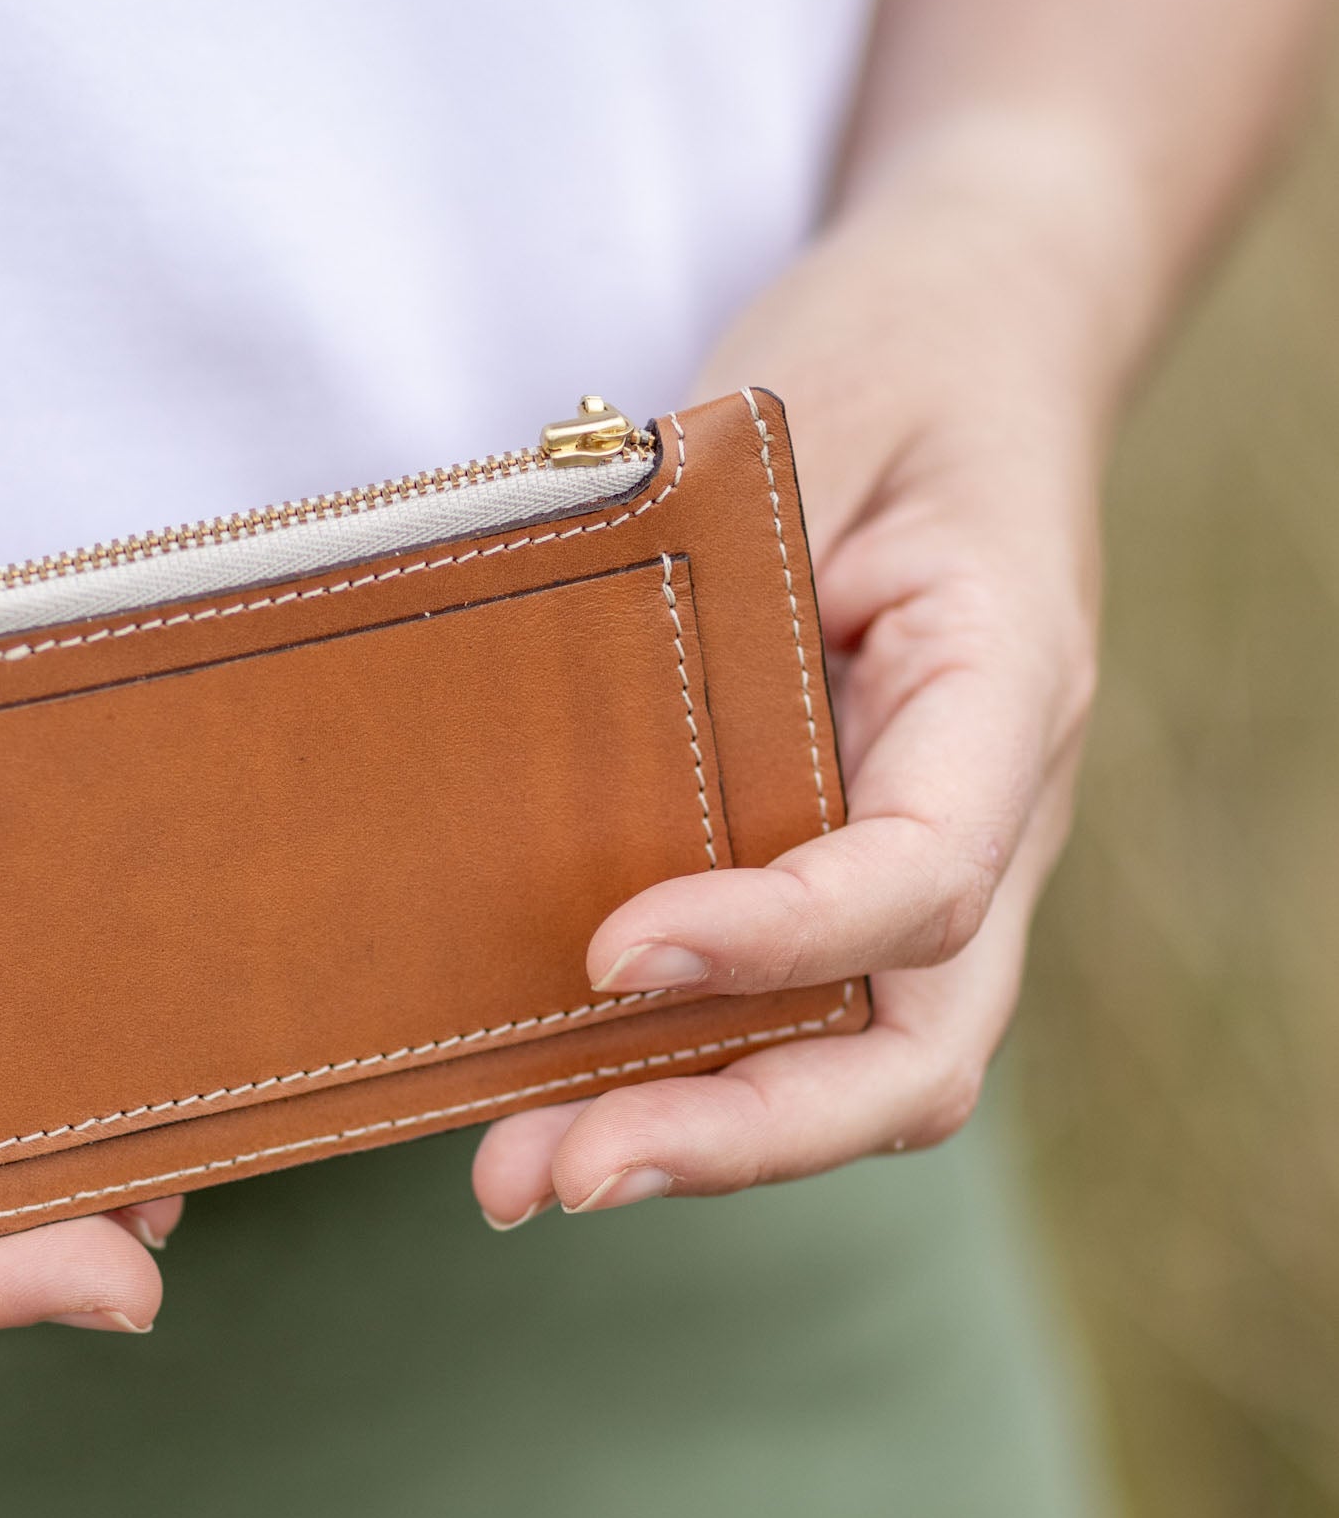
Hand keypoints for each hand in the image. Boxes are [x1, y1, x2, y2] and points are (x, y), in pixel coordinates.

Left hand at [474, 181, 1101, 1222]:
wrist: (972, 344)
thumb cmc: (890, 363)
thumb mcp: (798, 419)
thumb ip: (703, 566)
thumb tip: (534, 728)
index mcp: (1002, 687)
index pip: (923, 873)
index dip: (778, 938)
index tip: (613, 951)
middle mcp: (985, 811)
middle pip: (912, 1049)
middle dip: (739, 1132)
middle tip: (556, 1173)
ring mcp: (926, 858)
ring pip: (852, 1062)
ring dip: (695, 1133)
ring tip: (515, 1171)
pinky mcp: (847, 866)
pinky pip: (793, 1010)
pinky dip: (684, 1068)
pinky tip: (552, 1088)